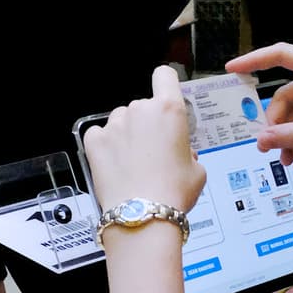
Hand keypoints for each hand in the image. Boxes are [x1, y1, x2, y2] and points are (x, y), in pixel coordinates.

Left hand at [83, 65, 206, 213]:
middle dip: (148, 125)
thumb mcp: (197, 170)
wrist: (143, 216)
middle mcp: (140, 111)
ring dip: (127, 135)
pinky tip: (116, 165)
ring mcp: (114, 125)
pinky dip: (106, 146)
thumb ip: (189, 151)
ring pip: (121, 121)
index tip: (165, 93)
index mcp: (169, 110)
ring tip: (134, 164)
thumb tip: (182, 153)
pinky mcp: (94, 141)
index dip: (166, 83)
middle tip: (154, 153)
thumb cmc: (172, 192)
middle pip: (143, 106)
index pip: (165, 76)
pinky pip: (100, 134)